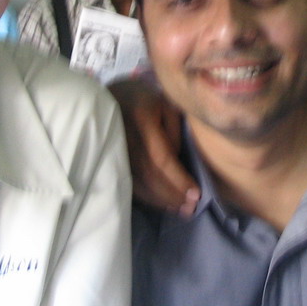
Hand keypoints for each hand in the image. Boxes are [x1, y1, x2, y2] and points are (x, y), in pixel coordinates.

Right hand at [108, 78, 200, 215]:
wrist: (109, 96)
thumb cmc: (146, 98)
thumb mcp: (167, 103)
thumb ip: (174, 131)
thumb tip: (176, 161)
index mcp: (142, 118)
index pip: (161, 157)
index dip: (178, 179)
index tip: (196, 193)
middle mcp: (124, 136)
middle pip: (149, 174)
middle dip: (172, 194)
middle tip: (192, 207)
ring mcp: (114, 150)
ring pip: (138, 182)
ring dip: (161, 199)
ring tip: (182, 209)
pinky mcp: (110, 161)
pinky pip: (129, 183)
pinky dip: (148, 196)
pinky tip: (163, 202)